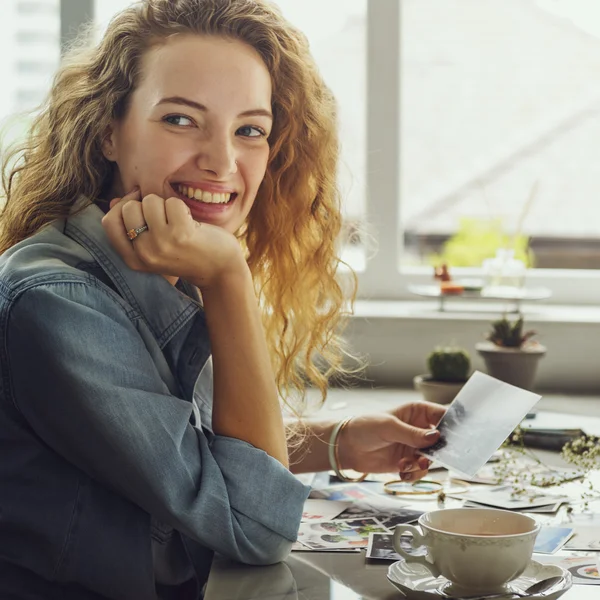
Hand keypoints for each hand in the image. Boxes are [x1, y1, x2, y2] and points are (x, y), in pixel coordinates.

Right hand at [101, 188, 245, 288]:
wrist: (220, 271)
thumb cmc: (188, 254)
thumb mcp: (155, 247)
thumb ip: (133, 227)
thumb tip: (115, 201)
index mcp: (133, 259)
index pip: (109, 223)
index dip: (122, 206)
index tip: (139, 204)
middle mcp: (143, 253)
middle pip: (128, 208)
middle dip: (147, 204)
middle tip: (166, 219)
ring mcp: (161, 243)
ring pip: (150, 201)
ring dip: (166, 205)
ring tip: (179, 222)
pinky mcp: (180, 234)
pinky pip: (172, 202)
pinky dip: (182, 207)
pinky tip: (191, 223)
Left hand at [337, 401, 445, 481]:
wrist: (347, 447)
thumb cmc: (365, 427)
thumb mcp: (388, 426)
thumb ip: (412, 433)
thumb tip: (436, 437)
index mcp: (417, 412)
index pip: (442, 416)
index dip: (452, 426)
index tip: (456, 439)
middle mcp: (419, 429)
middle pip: (442, 441)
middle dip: (438, 452)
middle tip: (428, 457)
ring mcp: (414, 446)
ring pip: (432, 459)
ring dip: (422, 465)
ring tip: (406, 465)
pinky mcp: (408, 462)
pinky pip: (421, 471)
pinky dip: (414, 474)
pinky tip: (401, 472)